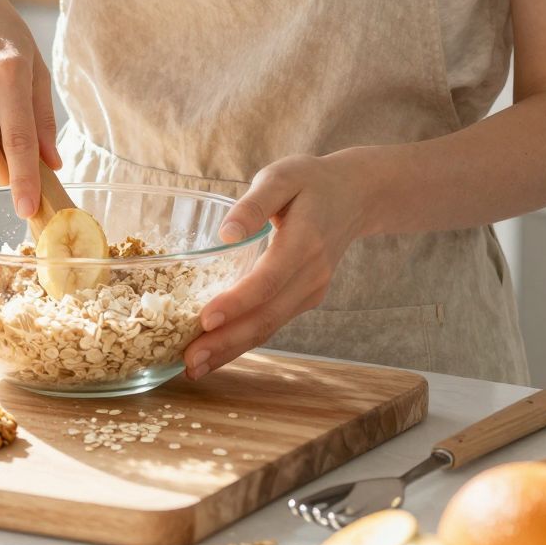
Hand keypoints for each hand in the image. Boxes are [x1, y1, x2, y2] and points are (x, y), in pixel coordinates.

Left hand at [184, 152, 368, 378]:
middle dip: (226, 342)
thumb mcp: (282, 177)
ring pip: (269, 327)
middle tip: (188, 362)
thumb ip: (254, 204)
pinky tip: (216, 352)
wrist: (356, 196)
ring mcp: (311, 291)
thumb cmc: (310, 181)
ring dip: (231, 350)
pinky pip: (272, 323)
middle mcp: (311, 274)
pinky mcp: (305, 299)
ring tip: (194, 368)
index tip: (205, 320)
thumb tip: (225, 234)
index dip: (237, 303)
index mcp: (304, 242)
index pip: (268, 280)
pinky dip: (243, 340)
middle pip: (266, 316)